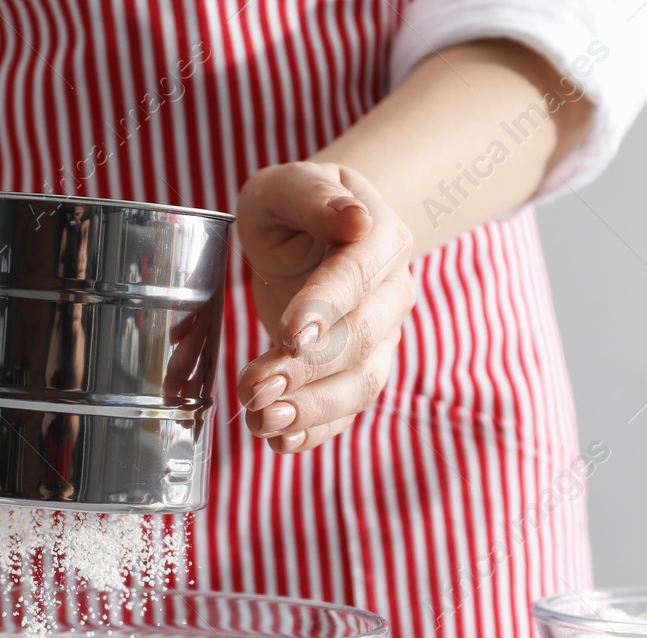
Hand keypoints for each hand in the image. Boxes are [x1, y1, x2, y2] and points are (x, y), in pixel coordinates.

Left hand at [235, 161, 413, 452]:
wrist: (314, 236)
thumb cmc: (294, 208)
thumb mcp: (287, 186)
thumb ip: (313, 195)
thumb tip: (355, 219)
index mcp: (380, 240)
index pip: (356, 277)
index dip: (326, 307)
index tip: (290, 334)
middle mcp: (391, 295)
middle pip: (361, 341)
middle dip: (307, 370)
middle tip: (255, 386)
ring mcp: (381, 339)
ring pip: (360, 384)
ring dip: (312, 409)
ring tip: (262, 421)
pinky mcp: (357, 372)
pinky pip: (347, 410)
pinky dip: (317, 432)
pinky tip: (280, 442)